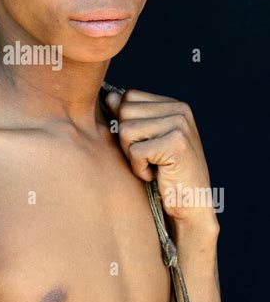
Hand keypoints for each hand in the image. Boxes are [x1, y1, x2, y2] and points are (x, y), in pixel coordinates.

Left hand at [106, 88, 217, 228]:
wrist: (192, 205)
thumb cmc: (166, 174)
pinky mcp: (176, 145)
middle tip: (149, 157)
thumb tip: (110, 96)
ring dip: (132, 156)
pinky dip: (139, 169)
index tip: (145, 143)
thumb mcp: (147, 139)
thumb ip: (130, 116)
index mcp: (175, 104)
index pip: (129, 96)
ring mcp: (180, 125)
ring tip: (153, 165)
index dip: (126, 122)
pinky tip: (157, 175)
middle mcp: (180, 110)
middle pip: (124, 111)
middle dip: (127, 139)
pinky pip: (135, 152)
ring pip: (126, 130)